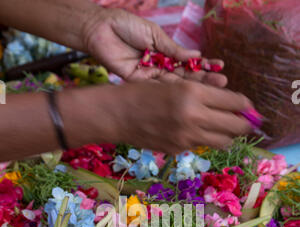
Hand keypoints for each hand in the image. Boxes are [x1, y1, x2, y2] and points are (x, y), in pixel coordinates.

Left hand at [82, 7, 226, 87]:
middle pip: (183, 77)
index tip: (220, 67)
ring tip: (210, 90)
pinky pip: (156, 89)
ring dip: (191, 88)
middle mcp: (159, 67)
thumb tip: (195, 56)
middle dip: (202, 80)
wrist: (100, 29)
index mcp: (164, 53)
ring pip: (173, 85)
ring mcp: (149, 77)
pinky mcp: (137, 83)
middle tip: (221, 84)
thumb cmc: (126, 26)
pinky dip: (169, 92)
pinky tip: (185, 96)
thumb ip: (173, 49)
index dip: (204, 66)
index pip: (188, 63)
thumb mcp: (154, 34)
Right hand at [87, 80, 252, 153]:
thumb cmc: (143, 92)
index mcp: (193, 93)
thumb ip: (204, 94)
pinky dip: (202, 139)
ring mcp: (186, 138)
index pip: (236, 103)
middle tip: (245, 123)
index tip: (249, 108)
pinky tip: (191, 131)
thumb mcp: (175, 84)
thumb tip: (231, 105)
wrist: (116, 115)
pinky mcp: (178, 150)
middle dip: (245, 125)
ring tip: (221, 128)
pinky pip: (200, 146)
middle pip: (236, 127)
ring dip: (227, 136)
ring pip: (223, 142)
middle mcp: (193, 117)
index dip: (247, 106)